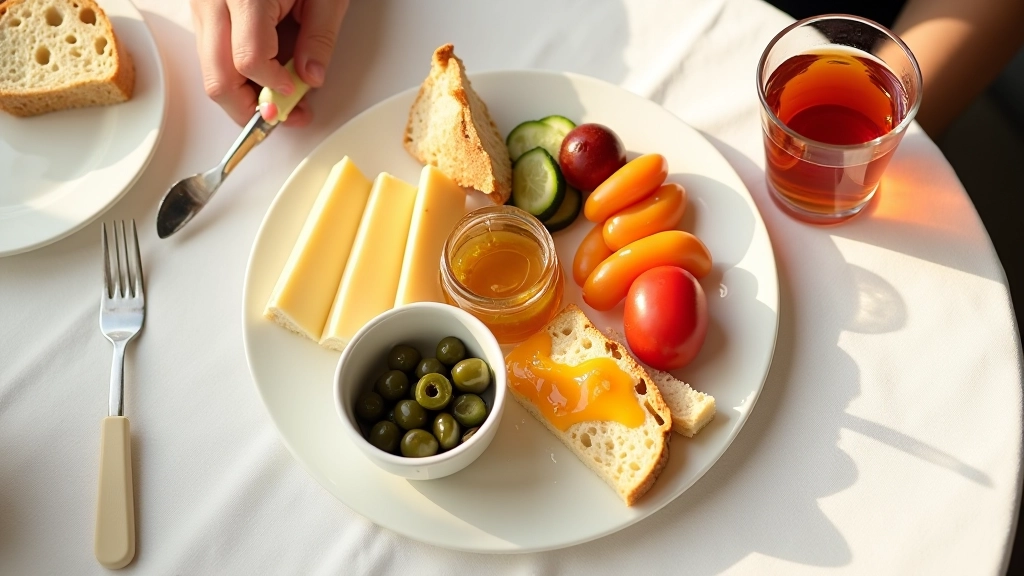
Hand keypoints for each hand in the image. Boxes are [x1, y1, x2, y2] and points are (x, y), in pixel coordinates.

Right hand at [190, 0, 349, 125]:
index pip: (249, 60)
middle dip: (249, 109)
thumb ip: (319, 37)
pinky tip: (264, 70)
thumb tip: (310, 80)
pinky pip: (213, 51)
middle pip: (217, 77)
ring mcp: (202, 4)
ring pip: (210, 68)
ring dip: (242, 92)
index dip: (273, 87)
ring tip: (278, 95)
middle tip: (282, 116)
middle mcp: (214, 0)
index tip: (295, 96)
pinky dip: (236, 70)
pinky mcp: (203, 6)